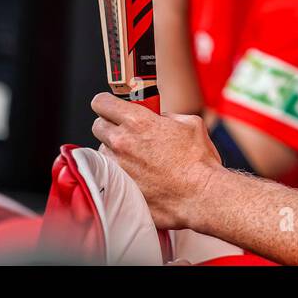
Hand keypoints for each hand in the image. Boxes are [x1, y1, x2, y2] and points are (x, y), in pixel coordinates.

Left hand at [91, 93, 222, 229]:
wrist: (200, 195)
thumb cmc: (198, 161)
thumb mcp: (190, 123)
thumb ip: (168, 116)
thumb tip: (160, 119)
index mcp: (137, 121)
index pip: (102, 103)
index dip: (106, 103)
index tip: (110, 106)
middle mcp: (122, 142)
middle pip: (97, 126)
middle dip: (109, 125)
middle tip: (126, 131)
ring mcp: (118, 167)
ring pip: (102, 151)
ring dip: (113, 151)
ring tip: (136, 157)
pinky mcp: (119, 187)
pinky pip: (109, 174)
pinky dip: (119, 172)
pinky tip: (137, 174)